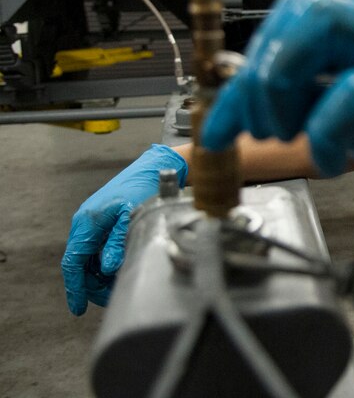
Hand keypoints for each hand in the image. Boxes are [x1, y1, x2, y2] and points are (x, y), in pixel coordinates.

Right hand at [61, 144, 186, 314]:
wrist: (154, 169)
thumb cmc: (142, 189)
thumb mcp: (130, 216)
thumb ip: (117, 241)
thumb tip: (107, 268)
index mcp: (86, 224)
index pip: (74, 262)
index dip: (75, 287)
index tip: (78, 309)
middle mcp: (85, 224)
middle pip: (81, 265)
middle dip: (92, 285)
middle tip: (110, 299)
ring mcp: (94, 224)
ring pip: (90, 259)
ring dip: (100, 276)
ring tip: (118, 287)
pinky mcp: (105, 223)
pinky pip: (99, 250)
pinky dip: (106, 264)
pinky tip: (120, 271)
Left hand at [203, 0, 353, 260]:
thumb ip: (313, 100)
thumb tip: (246, 100)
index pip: (295, 17)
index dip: (248, 65)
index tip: (222, 118)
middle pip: (304, 4)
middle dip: (263, 68)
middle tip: (265, 124)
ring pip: (322, 24)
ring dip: (281, 87)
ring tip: (291, 136)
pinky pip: (352, 92)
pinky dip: (324, 132)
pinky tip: (333, 160)